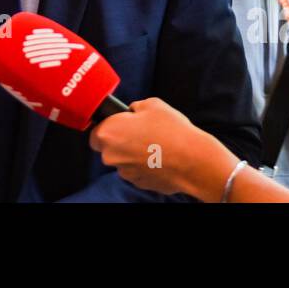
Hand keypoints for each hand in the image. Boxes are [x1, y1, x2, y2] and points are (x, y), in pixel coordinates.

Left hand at [88, 97, 229, 200]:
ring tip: (155, 144)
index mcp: (108, 133)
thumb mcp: (152, 104)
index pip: (95, 132)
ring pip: (124, 160)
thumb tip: (132, 112)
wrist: (192, 160)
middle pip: (108, 148)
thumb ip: (135, 107)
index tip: (121, 124)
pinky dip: (145, 165)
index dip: (108, 127)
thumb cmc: (171, 130)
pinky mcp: (139, 183)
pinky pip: (137, 171)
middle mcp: (111, 156)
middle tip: (141, 132)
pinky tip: (160, 157)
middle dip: (121, 141)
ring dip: (134, 154)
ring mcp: (125, 172)